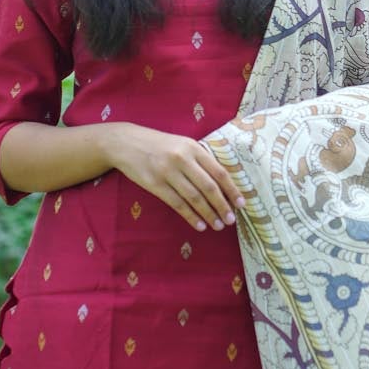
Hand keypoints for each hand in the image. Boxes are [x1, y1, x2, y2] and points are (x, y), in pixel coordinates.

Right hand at [106, 123, 245, 232]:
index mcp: (193, 148)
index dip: (232, 190)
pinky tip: (200, 225)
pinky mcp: (155, 184)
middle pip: (209, 187)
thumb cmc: (159, 145)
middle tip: (231, 220)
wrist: (126, 143)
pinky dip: (191, 216)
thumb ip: (200, 160)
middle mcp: (182, 159)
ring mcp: (167, 172)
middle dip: (222, 206)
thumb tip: (223, 183)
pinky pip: (177, 204)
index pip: (219, 172)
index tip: (242, 204)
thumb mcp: (182, 144)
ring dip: (208, 214)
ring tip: (218, 226)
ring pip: (194, 198)